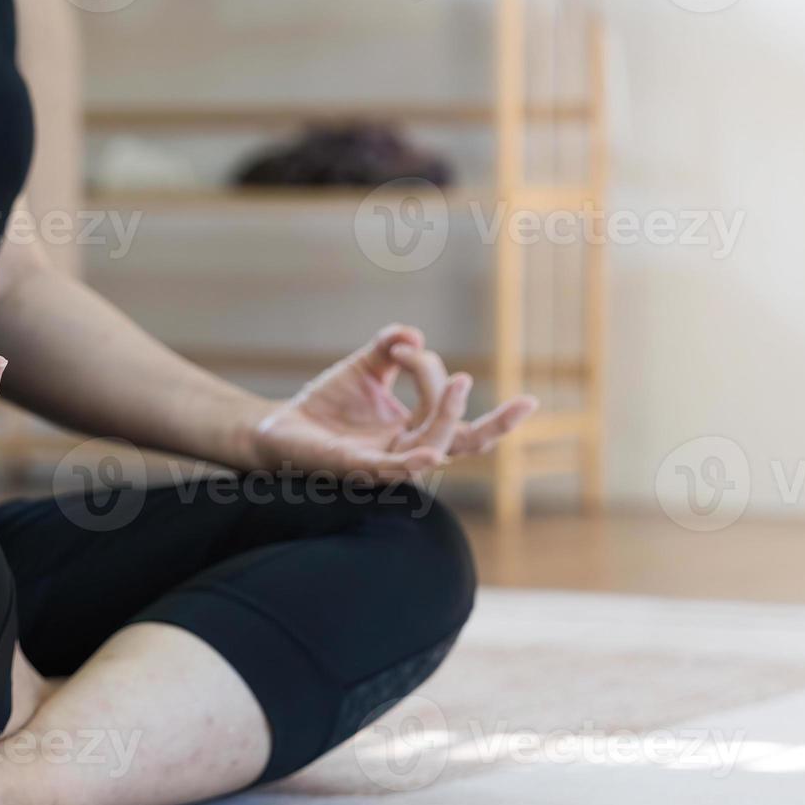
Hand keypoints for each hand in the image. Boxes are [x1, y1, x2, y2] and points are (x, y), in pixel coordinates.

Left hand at [245, 324, 537, 481]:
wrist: (279, 427)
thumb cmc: (326, 405)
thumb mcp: (365, 368)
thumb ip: (390, 347)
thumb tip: (413, 333)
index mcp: (414, 429)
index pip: (446, 404)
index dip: (432, 369)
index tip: (401, 344)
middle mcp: (407, 451)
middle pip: (461, 440)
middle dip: (496, 425)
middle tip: (526, 403)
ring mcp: (384, 463)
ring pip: (433, 449)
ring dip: (449, 417)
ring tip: (460, 384)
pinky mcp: (355, 470)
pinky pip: (389, 471)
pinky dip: (411, 464)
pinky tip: (429, 456)